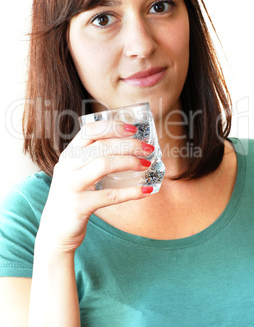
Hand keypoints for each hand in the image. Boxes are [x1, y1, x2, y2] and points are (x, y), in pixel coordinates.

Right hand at [35, 121, 153, 255]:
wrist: (55, 231)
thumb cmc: (72, 198)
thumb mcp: (75, 173)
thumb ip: (92, 159)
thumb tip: (127, 146)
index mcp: (68, 155)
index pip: (89, 130)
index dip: (112, 127)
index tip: (133, 129)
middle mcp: (67, 166)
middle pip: (101, 146)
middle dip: (129, 145)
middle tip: (147, 148)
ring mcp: (71, 186)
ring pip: (104, 165)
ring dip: (130, 162)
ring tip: (146, 165)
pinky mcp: (79, 205)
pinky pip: (110, 195)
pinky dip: (131, 192)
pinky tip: (145, 190)